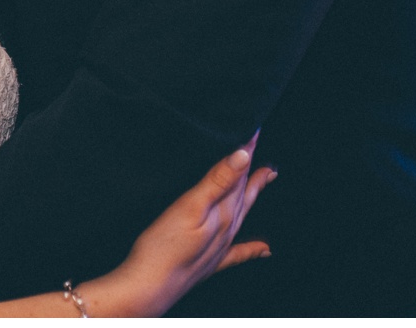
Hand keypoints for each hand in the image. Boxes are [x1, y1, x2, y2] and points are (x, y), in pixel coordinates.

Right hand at [109, 135, 274, 316]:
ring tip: (266, 178)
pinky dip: (253, 248)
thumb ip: (216, 182)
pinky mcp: (208, 262)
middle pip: (244, 193)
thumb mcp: (188, 207)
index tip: (256, 128)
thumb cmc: (162, 248)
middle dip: (254, 170)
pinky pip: (239, 252)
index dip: (247, 150)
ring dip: (252, 194)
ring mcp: (219, 247)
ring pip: (243, 214)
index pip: (239, 174)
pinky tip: (265, 249)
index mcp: (223, 213)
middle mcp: (227, 230)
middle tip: (266, 153)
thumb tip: (244, 156)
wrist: (149, 288)